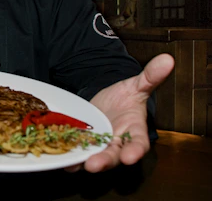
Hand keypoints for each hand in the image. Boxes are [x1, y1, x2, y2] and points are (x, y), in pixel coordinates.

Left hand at [70, 53, 173, 172]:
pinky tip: (60, 157)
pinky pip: (77, 152)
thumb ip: (150, 76)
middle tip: (93, 165)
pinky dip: (69, 156)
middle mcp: (118, 143)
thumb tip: (167, 60)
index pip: (138, 143)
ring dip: (83, 161)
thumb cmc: (125, 98)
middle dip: (104, 160)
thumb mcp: (136, 85)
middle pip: (113, 156)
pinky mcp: (83, 144)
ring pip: (93, 157)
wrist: (107, 101)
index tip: (131, 157)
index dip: (135, 150)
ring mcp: (99, 145)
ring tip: (73, 164)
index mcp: (134, 131)